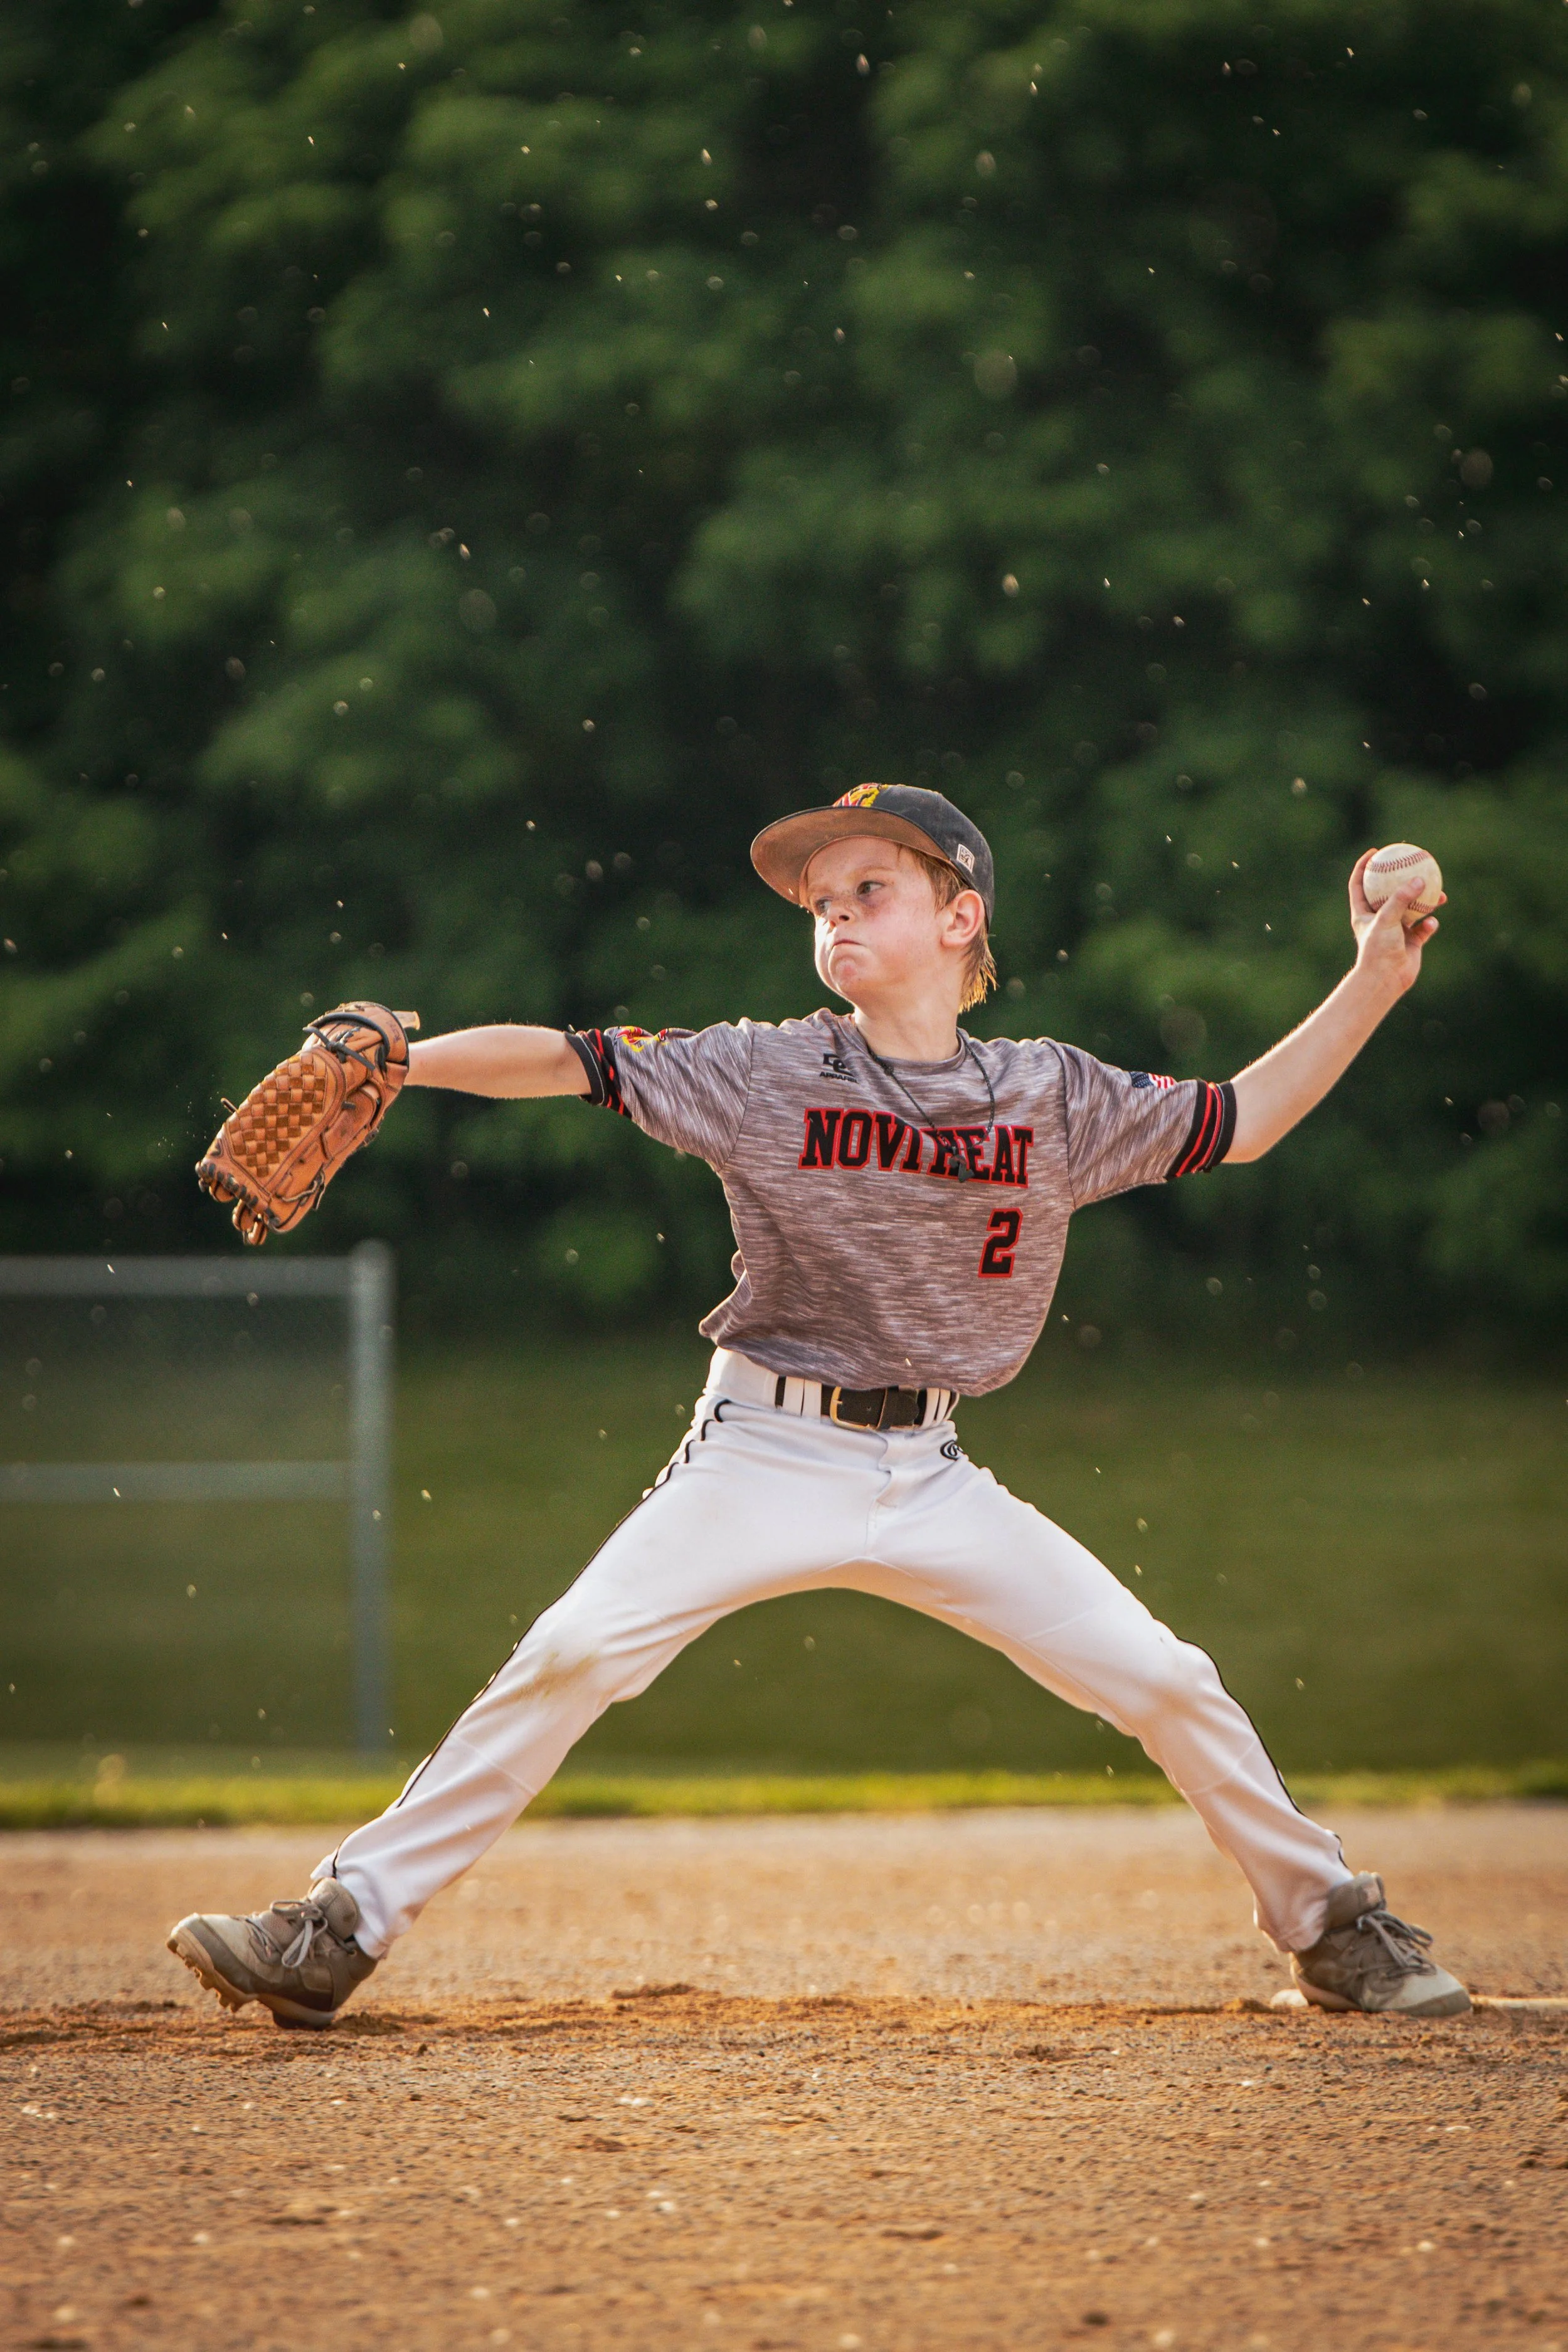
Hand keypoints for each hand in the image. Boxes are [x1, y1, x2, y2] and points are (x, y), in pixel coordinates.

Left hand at [1348, 848, 1443, 999]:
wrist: (1386, 980)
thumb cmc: (1379, 950)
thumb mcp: (1386, 920)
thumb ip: (1401, 899)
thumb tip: (1419, 880)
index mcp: (1363, 913)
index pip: (1359, 884)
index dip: (1364, 866)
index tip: (1376, 852)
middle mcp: (1379, 920)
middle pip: (1389, 893)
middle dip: (1401, 878)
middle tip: (1412, 862)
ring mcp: (1396, 930)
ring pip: (1412, 909)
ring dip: (1424, 900)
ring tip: (1438, 891)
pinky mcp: (1411, 942)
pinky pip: (1424, 927)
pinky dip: (1429, 923)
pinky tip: (1432, 922)